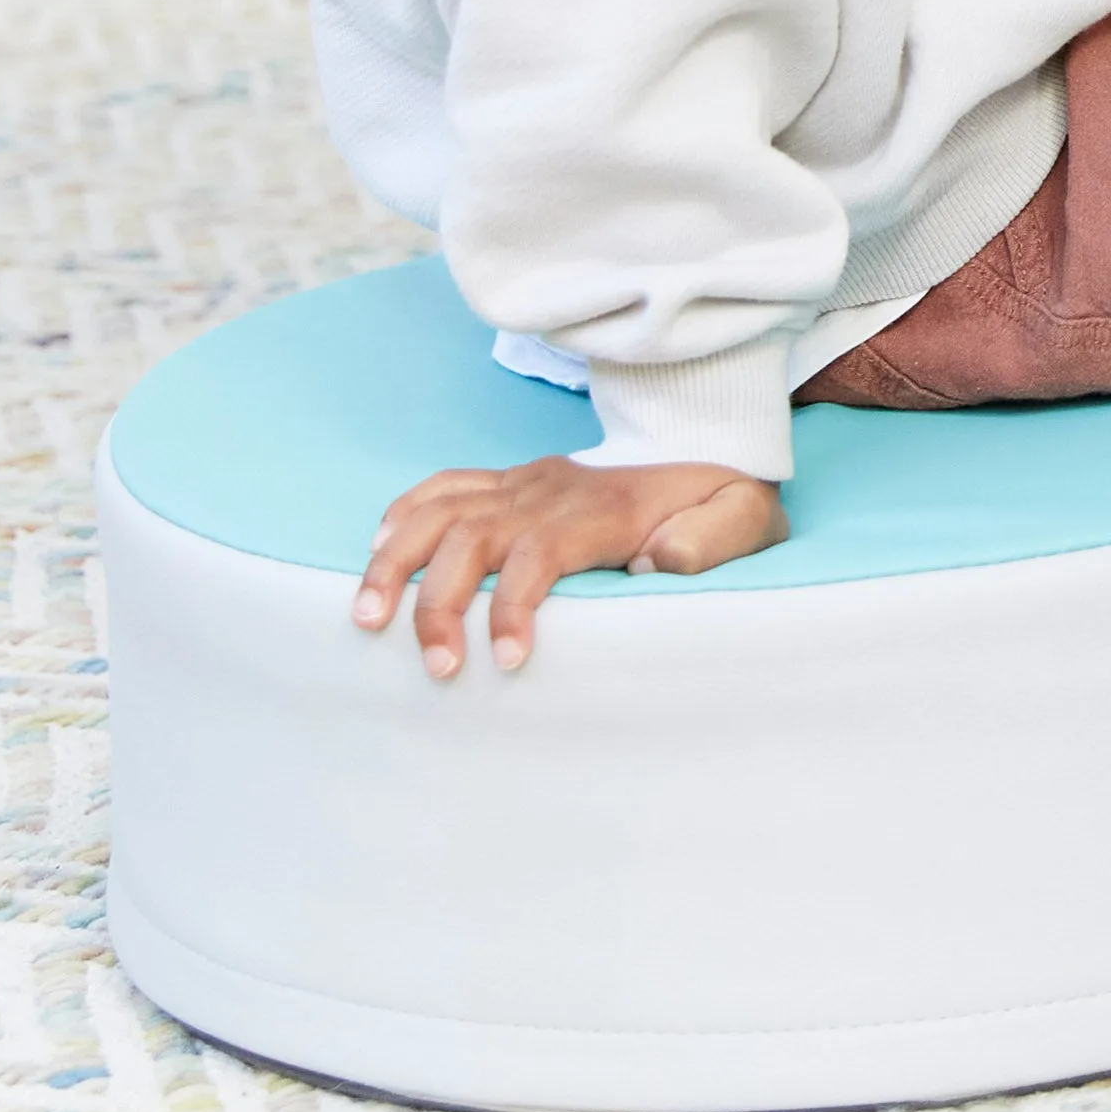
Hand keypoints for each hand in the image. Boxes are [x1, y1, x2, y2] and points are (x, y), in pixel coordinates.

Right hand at [354, 453, 785, 676]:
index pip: (539, 551)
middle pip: (472, 535)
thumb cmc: (722, 500)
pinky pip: (444, 485)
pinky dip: (403, 514)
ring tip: (364, 619)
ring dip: (396, 561)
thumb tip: (662, 558)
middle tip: (435, 669)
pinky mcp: (510, 481)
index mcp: (604, 509)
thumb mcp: (746, 517)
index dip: (514, 606)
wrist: (711, 442)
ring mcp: (526, 481)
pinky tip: (376, 551)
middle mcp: (553, 490)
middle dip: (439, 602)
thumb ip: (716, 536)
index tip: (507, 663)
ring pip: (441, 509)